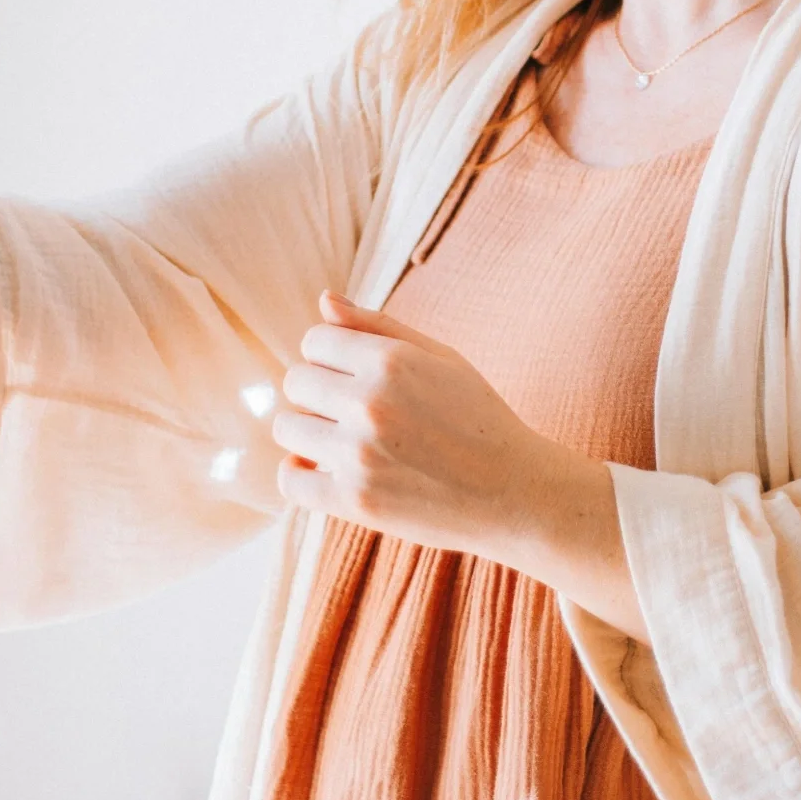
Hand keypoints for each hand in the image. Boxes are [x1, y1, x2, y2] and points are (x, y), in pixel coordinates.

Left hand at [274, 290, 560, 554]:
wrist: (513, 492)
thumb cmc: (478, 418)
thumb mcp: (440, 357)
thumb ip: (378, 326)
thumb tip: (324, 299)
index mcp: (391, 360)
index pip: (314, 340)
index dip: (331, 355)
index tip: (354, 375)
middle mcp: (370, 402)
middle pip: (296, 381)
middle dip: (317, 391)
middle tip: (351, 410)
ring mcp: (359, 453)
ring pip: (287, 427)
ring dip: (308, 431)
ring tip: (341, 440)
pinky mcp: (354, 500)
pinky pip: (289, 479)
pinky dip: (299, 473)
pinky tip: (322, 469)